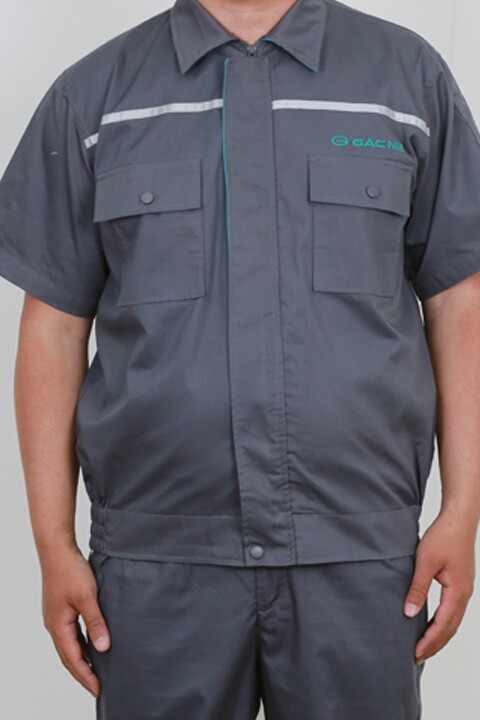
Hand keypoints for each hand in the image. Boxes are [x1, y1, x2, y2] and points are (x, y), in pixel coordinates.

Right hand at [40, 544, 110, 697]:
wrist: (57, 550)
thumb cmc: (70, 570)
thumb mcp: (87, 597)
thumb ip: (95, 622)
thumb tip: (103, 647)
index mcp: (59, 626)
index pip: (73, 659)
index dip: (86, 676)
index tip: (98, 689)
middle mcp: (54, 625)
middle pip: (69, 656)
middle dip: (82, 673)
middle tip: (98, 687)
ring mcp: (56, 617)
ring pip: (69, 645)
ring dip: (81, 659)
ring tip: (96, 671)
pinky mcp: (60, 608)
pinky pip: (70, 633)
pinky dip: (80, 643)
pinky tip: (91, 643)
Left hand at [403, 508, 475, 663]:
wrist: (459, 519)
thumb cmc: (443, 537)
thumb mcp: (425, 561)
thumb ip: (418, 588)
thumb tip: (409, 613)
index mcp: (457, 592)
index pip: (443, 625)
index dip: (429, 641)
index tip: (415, 653)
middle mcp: (465, 594)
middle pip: (451, 628)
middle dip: (435, 644)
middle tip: (417, 657)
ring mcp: (465, 589)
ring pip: (454, 621)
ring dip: (439, 635)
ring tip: (424, 646)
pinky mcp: (461, 583)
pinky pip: (453, 610)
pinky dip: (443, 622)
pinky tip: (432, 623)